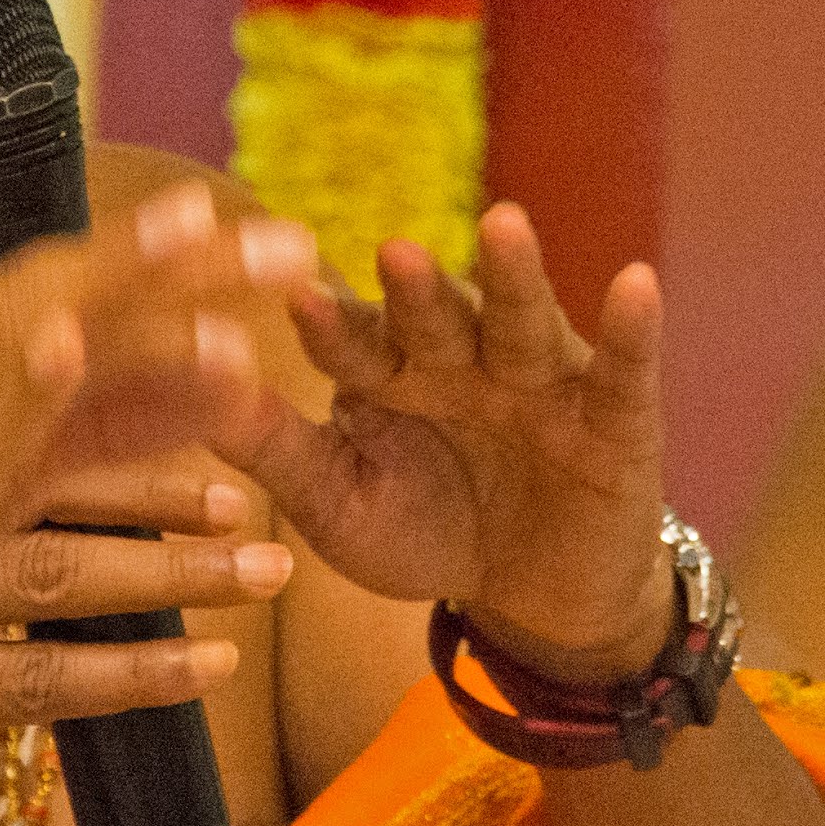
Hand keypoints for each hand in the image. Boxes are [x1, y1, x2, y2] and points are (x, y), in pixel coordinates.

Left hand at [245, 202, 669, 685]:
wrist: (537, 599)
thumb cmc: (429, 535)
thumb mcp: (340, 506)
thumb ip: (277, 450)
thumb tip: (188, 394)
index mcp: (388, 375)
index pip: (352, 342)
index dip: (328, 324)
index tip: (292, 295)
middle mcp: (461, 358)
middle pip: (434, 316)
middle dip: (416, 287)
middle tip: (391, 251)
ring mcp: (538, 378)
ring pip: (521, 321)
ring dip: (515, 275)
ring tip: (505, 226)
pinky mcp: (614, 412)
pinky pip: (623, 366)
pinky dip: (632, 329)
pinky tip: (636, 283)